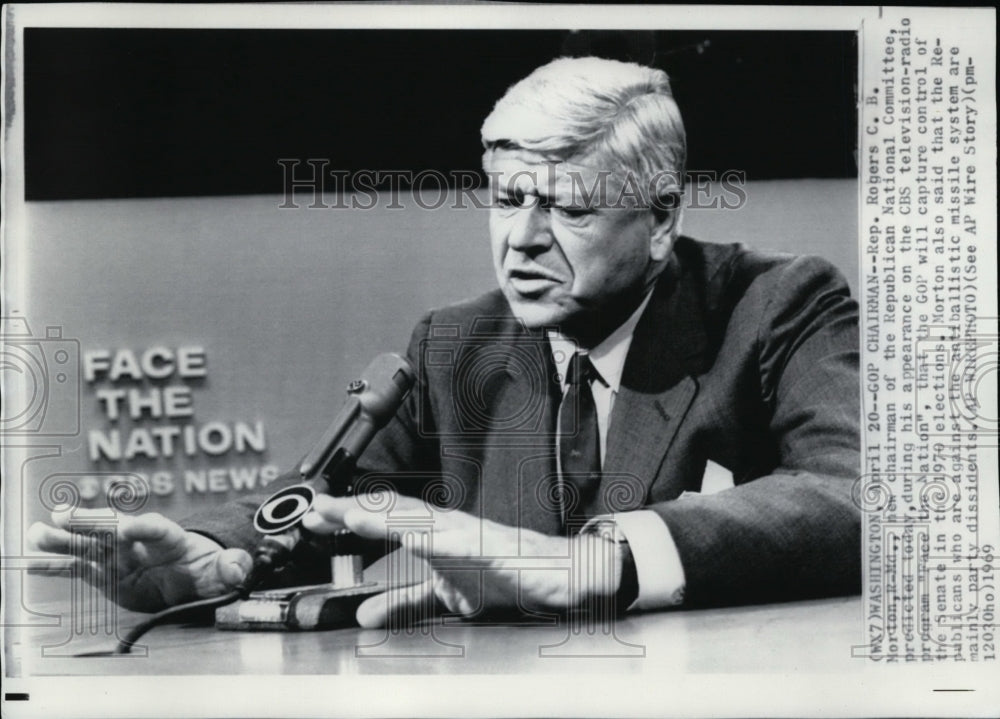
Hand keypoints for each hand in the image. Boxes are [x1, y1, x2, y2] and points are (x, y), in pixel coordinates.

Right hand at [28, 509, 251, 612]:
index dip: (144, 527)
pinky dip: (56, 566)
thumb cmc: (208, 569)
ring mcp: (120, 557)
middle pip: (114, 529)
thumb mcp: (224, 571)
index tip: (127, 528)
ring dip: (64, 540)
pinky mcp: (106, 574)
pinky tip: (33, 562)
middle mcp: (141, 543)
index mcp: (172, 539)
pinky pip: (78, 569)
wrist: (191, 578)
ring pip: (89, 546)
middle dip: (91, 522)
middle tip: (64, 515)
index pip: (158, 529)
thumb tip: (237, 568)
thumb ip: (232, 568)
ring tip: (36, 534)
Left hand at [302, 493, 623, 627]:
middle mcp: (443, 526)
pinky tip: (408, 536)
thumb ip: (404, 601)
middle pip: (390, 512)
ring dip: (380, 517)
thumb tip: (365, 614)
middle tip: (315, 510)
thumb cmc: (502, 576)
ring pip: (416, 519)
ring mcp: (463, 533)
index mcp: (432, 534)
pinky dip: (428, 537)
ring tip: (348, 515)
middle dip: (351, 510)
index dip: (347, 517)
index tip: (313, 519)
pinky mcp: (484, 547)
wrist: (552, 574)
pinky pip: (452, 541)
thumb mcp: (443, 594)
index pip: (382, 520)